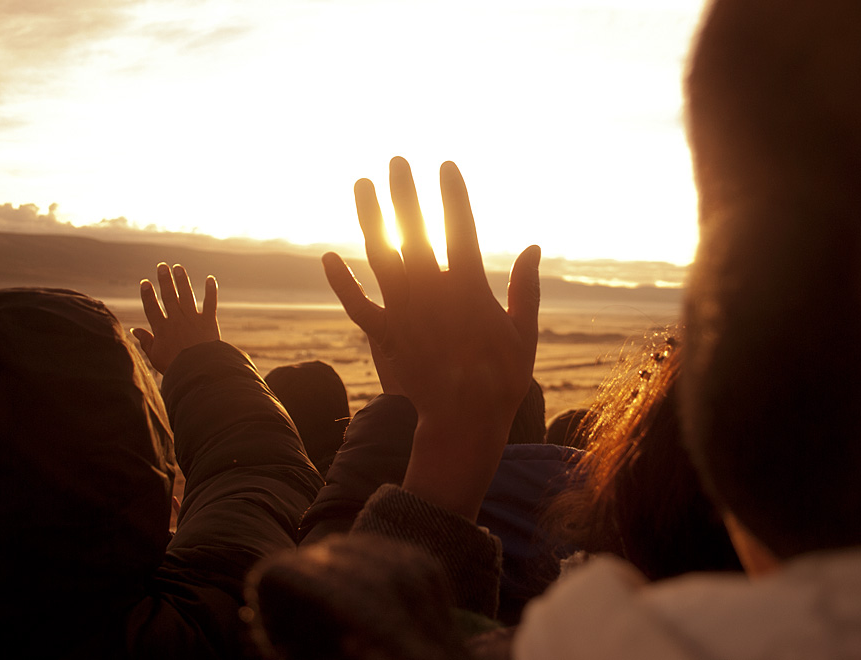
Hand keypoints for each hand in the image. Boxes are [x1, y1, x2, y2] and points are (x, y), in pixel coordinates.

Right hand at [133, 263, 219, 373]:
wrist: (199, 370)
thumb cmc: (175, 367)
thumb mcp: (155, 356)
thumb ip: (146, 342)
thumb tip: (134, 330)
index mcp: (162, 329)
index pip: (152, 308)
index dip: (147, 294)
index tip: (145, 282)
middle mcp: (176, 320)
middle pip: (169, 296)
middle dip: (165, 280)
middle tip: (162, 266)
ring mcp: (193, 319)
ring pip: (187, 295)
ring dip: (182, 280)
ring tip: (178, 268)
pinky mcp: (209, 321)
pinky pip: (210, 303)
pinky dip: (211, 291)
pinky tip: (210, 279)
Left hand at [323, 157, 539, 518]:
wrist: (463, 423)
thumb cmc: (500, 380)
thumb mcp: (524, 333)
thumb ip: (525, 289)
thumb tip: (532, 247)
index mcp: (468, 287)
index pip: (459, 228)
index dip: (452, 194)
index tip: (445, 164)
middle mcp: (431, 292)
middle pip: (413, 231)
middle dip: (405, 193)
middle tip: (396, 161)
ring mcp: (403, 312)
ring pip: (380, 256)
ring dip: (369, 218)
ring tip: (361, 184)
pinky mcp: (383, 336)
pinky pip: (357, 305)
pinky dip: (341, 282)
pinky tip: (328, 257)